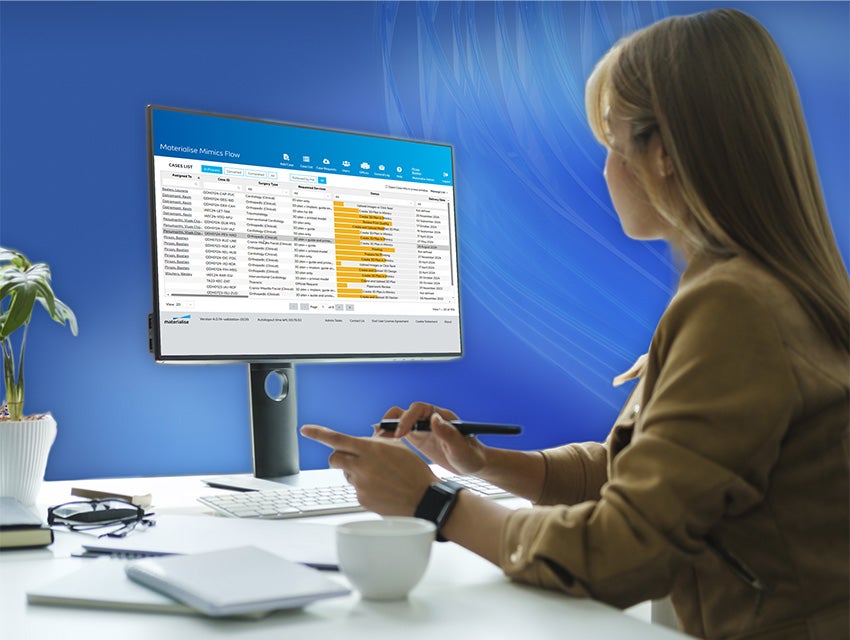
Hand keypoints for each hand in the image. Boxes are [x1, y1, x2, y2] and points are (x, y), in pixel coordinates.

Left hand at [300, 424, 438, 515]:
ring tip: (378, 476)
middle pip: (334, 458)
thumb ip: (377, 441)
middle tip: (350, 459)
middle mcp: (362, 467)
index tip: (305, 429)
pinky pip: (356, 490)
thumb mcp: (398, 447)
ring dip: (355, 473)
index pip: (337, 438)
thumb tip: (367, 438)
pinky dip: (365, 488)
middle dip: (338, 457)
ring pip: (346, 475)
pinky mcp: (362, 500)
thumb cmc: (414, 472)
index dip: (318, 433)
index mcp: (370, 449)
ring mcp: (360, 485)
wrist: (424, 499)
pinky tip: (381, 489)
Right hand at [377, 402, 488, 475]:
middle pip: (404, 412)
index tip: (401, 434)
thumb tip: (434, 419)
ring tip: (376, 442)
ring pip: (398, 421)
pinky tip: (382, 447)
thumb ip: (449, 434)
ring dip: (387, 428)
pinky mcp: (417, 437)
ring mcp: (422, 427)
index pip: (418, 409)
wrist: (472, 464)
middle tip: (381, 436)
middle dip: (391, 421)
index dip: (407, 418)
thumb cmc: (471, 456)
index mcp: (440, 416)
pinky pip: (399, 433)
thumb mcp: (462, 448)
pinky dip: (389, 438)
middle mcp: (429, 418)